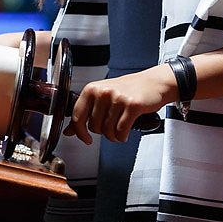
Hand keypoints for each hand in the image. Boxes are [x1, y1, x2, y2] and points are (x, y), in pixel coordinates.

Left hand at [64, 65, 178, 144]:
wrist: (153, 82)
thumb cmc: (128, 89)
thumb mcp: (102, 97)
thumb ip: (85, 113)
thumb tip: (69, 131)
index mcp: (92, 89)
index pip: (77, 116)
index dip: (80, 132)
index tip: (86, 139)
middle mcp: (103, 92)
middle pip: (94, 127)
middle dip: (103, 132)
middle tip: (111, 126)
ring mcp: (117, 98)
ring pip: (108, 131)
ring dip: (114, 136)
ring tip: (119, 129)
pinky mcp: (132, 106)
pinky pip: (121, 131)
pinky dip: (123, 136)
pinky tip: (125, 132)